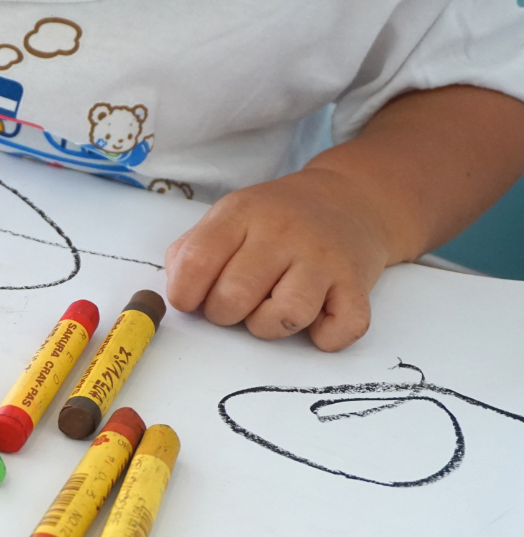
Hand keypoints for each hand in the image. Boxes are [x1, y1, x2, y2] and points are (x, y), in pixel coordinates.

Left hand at [164, 167, 392, 350]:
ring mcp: (323, 258)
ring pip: (285, 317)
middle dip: (223, 314)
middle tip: (233, 304)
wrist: (350, 198)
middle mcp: (283, 232)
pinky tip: (315, 318)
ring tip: (271, 309)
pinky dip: (325, 337)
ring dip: (269, 327)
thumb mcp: (228, 217)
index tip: (190, 300)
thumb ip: (192, 251)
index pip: (196, 262)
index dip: (184, 294)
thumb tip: (178, 292)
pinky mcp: (357, 283)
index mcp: (242, 214)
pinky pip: (341, 329)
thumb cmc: (276, 218)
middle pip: (234, 297)